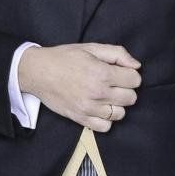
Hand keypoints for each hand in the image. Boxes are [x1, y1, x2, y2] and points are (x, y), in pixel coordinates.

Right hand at [18, 43, 141, 131]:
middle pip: (131, 98)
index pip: (135, 80)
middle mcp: (98, 92)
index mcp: (102, 73)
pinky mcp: (80, 118)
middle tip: (114, 84)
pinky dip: (106, 120)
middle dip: (126, 89)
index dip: (130, 75)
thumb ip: (117, 54)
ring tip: (107, 97)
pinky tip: (100, 109)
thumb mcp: (91, 48)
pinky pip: (105, 127)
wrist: (38, 72)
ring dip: (117, 105)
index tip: (121, 73)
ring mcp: (89, 108)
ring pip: (120, 114)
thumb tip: (136, 66)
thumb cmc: (64, 58)